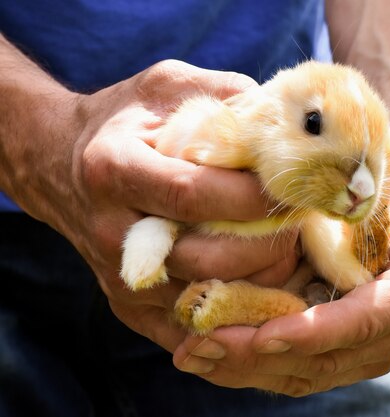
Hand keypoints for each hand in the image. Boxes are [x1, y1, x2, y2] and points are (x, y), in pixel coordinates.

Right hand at [23, 60, 298, 352]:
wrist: (60, 163)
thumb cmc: (123, 121)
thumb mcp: (165, 86)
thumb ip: (223, 94)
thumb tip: (285, 118)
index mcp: (114, 168)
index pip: (194, 195)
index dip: (253, 198)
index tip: (295, 190)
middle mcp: (110, 231)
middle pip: (205, 257)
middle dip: (268, 246)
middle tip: (300, 225)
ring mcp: (117, 276)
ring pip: (205, 299)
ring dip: (261, 281)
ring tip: (289, 251)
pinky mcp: (126, 305)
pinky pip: (188, 329)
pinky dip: (233, 316)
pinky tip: (262, 289)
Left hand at [172, 142, 389, 395]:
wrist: (389, 192)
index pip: (364, 322)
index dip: (317, 332)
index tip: (267, 334)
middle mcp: (386, 329)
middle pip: (322, 357)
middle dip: (261, 356)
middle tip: (202, 346)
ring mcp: (353, 338)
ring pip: (297, 368)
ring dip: (241, 365)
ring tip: (189, 353)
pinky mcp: (326, 336)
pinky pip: (285, 359)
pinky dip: (244, 357)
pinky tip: (202, 346)